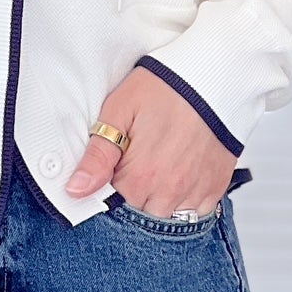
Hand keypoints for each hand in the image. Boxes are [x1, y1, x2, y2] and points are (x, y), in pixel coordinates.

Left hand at [66, 65, 236, 215]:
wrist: (212, 76)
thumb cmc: (162, 88)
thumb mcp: (119, 111)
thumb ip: (97, 156)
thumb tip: (76, 190)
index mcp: (139, 178)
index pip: (113, 204)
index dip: (112, 182)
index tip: (118, 162)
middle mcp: (168, 193)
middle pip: (140, 211)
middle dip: (135, 190)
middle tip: (141, 156)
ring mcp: (195, 193)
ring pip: (167, 215)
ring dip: (160, 197)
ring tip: (162, 161)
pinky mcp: (215, 189)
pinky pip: (196, 212)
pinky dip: (186, 198)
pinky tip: (182, 170)